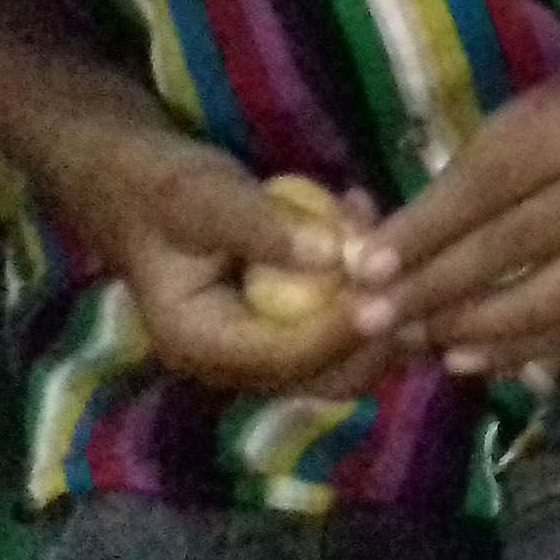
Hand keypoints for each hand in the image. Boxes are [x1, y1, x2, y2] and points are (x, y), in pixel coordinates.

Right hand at [77, 132, 395, 398]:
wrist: (137, 183)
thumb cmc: (162, 188)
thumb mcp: (204, 197)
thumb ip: (264, 227)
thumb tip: (332, 254)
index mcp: (199, 342)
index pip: (284, 359)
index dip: (340, 331)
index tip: (389, 292)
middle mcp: (233, 363)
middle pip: (326, 377)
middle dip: (379, 335)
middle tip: (422, 280)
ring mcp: (263, 348)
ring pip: (346, 357)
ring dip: (383, 310)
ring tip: (404, 248)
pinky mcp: (287, 326)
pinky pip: (342, 325)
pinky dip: (370, 290)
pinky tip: (374, 228)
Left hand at [349, 31, 559, 374]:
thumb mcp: (518, 121)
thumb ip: (457, 186)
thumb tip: (381, 259)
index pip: (487, 187)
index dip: (423, 233)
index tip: (365, 271)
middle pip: (513, 248)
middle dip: (433, 290)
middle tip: (373, 321)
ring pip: (547, 299)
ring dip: (471, 329)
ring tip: (417, 341)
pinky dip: (517, 348)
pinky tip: (468, 356)